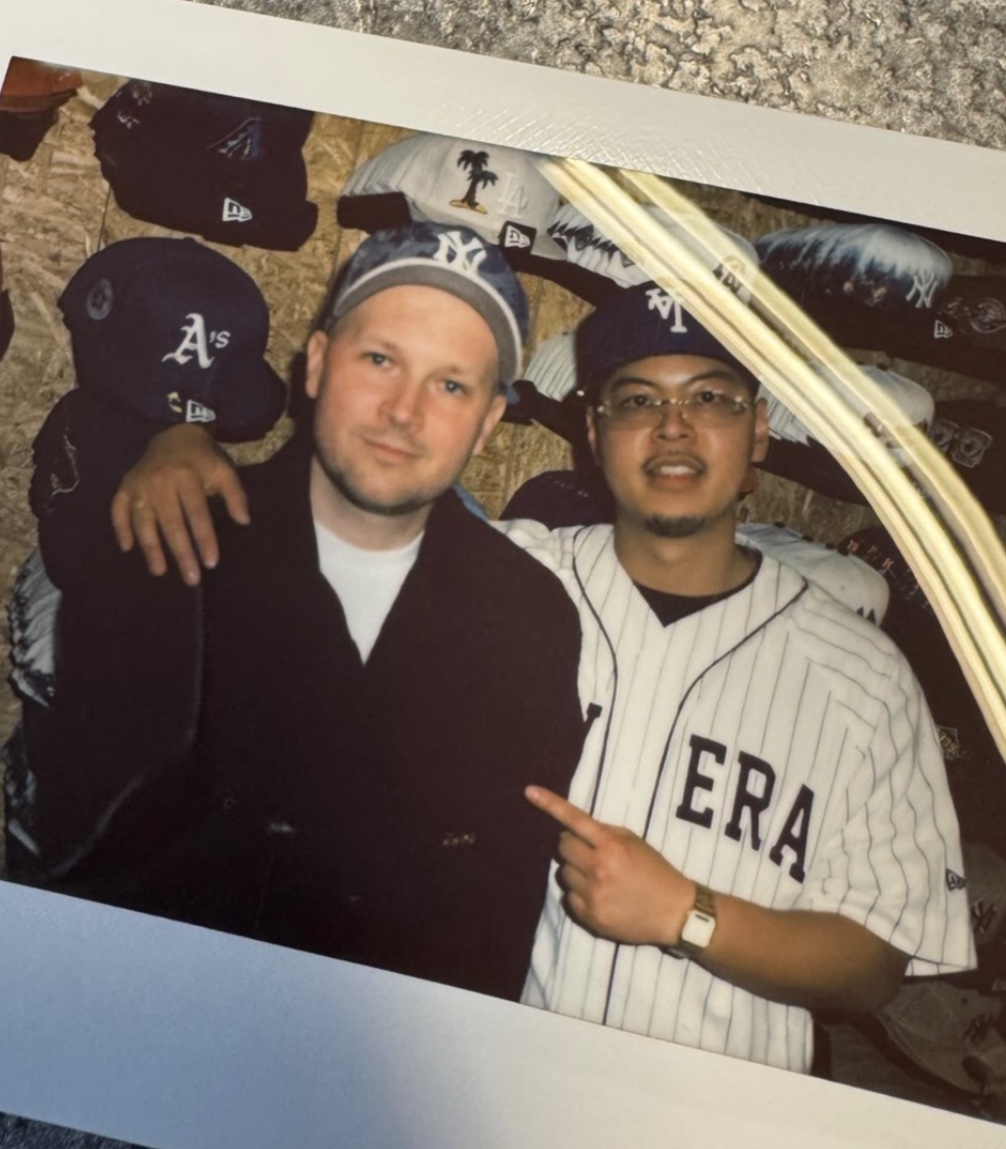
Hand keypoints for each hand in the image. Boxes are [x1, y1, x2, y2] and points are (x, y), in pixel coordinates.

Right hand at [110, 425, 249, 585]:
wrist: (175, 432)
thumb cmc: (203, 458)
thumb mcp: (224, 470)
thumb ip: (235, 495)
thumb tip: (244, 521)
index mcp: (186, 476)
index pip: (197, 514)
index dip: (204, 539)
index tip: (211, 563)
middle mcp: (159, 482)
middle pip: (170, 523)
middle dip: (181, 553)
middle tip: (191, 578)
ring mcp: (139, 485)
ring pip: (143, 521)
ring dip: (150, 548)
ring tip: (159, 571)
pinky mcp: (125, 486)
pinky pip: (118, 509)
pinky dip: (120, 528)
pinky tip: (127, 548)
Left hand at [525, 785, 694, 947]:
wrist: (675, 912)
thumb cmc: (656, 872)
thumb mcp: (636, 843)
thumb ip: (606, 833)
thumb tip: (574, 829)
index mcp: (612, 845)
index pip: (575, 820)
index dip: (550, 804)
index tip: (529, 791)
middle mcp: (599, 868)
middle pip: (562, 847)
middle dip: (572, 846)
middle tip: (590, 853)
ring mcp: (593, 894)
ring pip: (563, 873)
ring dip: (575, 871)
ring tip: (598, 877)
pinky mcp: (590, 917)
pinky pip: (568, 898)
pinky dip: (578, 894)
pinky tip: (599, 896)